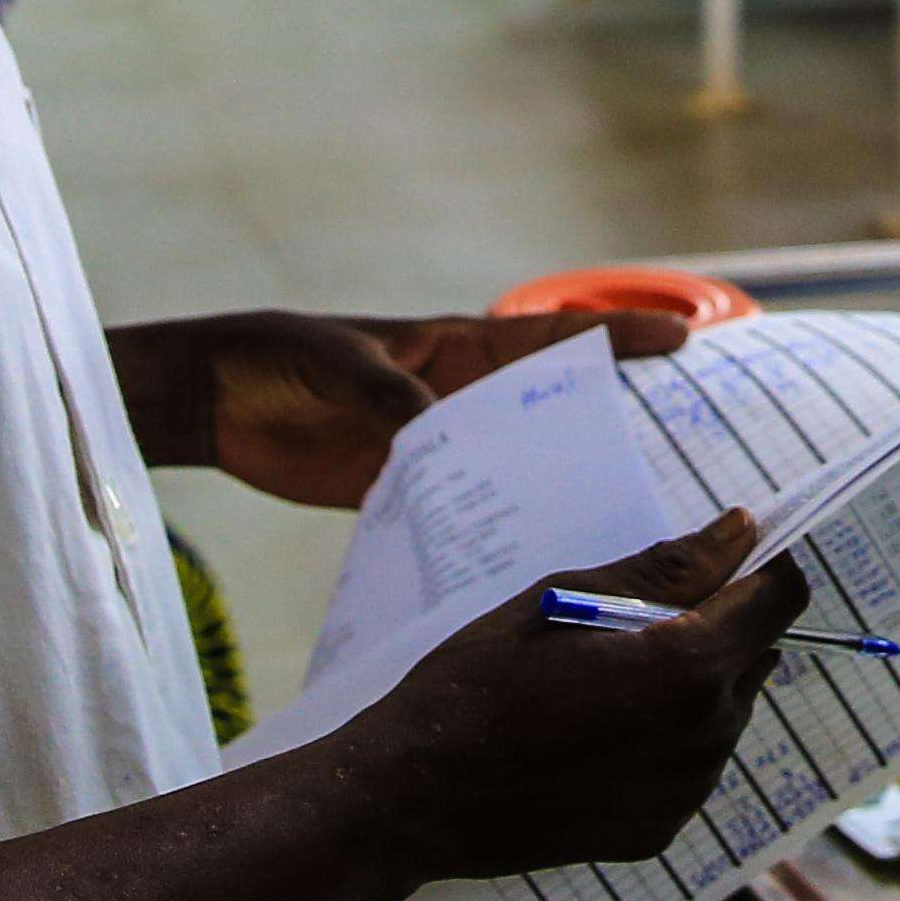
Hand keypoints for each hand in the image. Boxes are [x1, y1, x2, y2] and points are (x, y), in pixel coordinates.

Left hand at [113, 306, 692, 508]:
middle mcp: (457, 399)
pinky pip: (458, 516)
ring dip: (557, 487)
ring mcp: (432, 449)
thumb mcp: (335, 361)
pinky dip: (489, 536)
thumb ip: (388, 391)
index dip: (614, 334)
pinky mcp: (398, 495)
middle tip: (688, 448)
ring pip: (513, 468)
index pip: (549, 338)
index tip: (684, 336)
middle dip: (612, 423)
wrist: (211, 402)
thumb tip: (436, 424)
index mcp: (453, 349)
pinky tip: (528, 566)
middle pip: (549, 410)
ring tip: (625, 520)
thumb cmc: (276, 356)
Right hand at [336, 512, 808, 884]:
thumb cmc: (479, 682)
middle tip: (629, 625)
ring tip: (599, 686)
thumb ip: (668, 569)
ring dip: (689, 687)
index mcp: (689, 664)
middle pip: (754, 656)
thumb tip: (741, 532)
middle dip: (715, 628)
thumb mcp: (565, 599)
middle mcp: (707, 733)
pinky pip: (689, 764)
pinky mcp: (662, 828)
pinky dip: (662, 741)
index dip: (762, 568)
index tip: (724, 560)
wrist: (417, 796)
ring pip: (724, 712)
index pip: (781, 598)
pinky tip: (593, 739)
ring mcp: (688, 790)